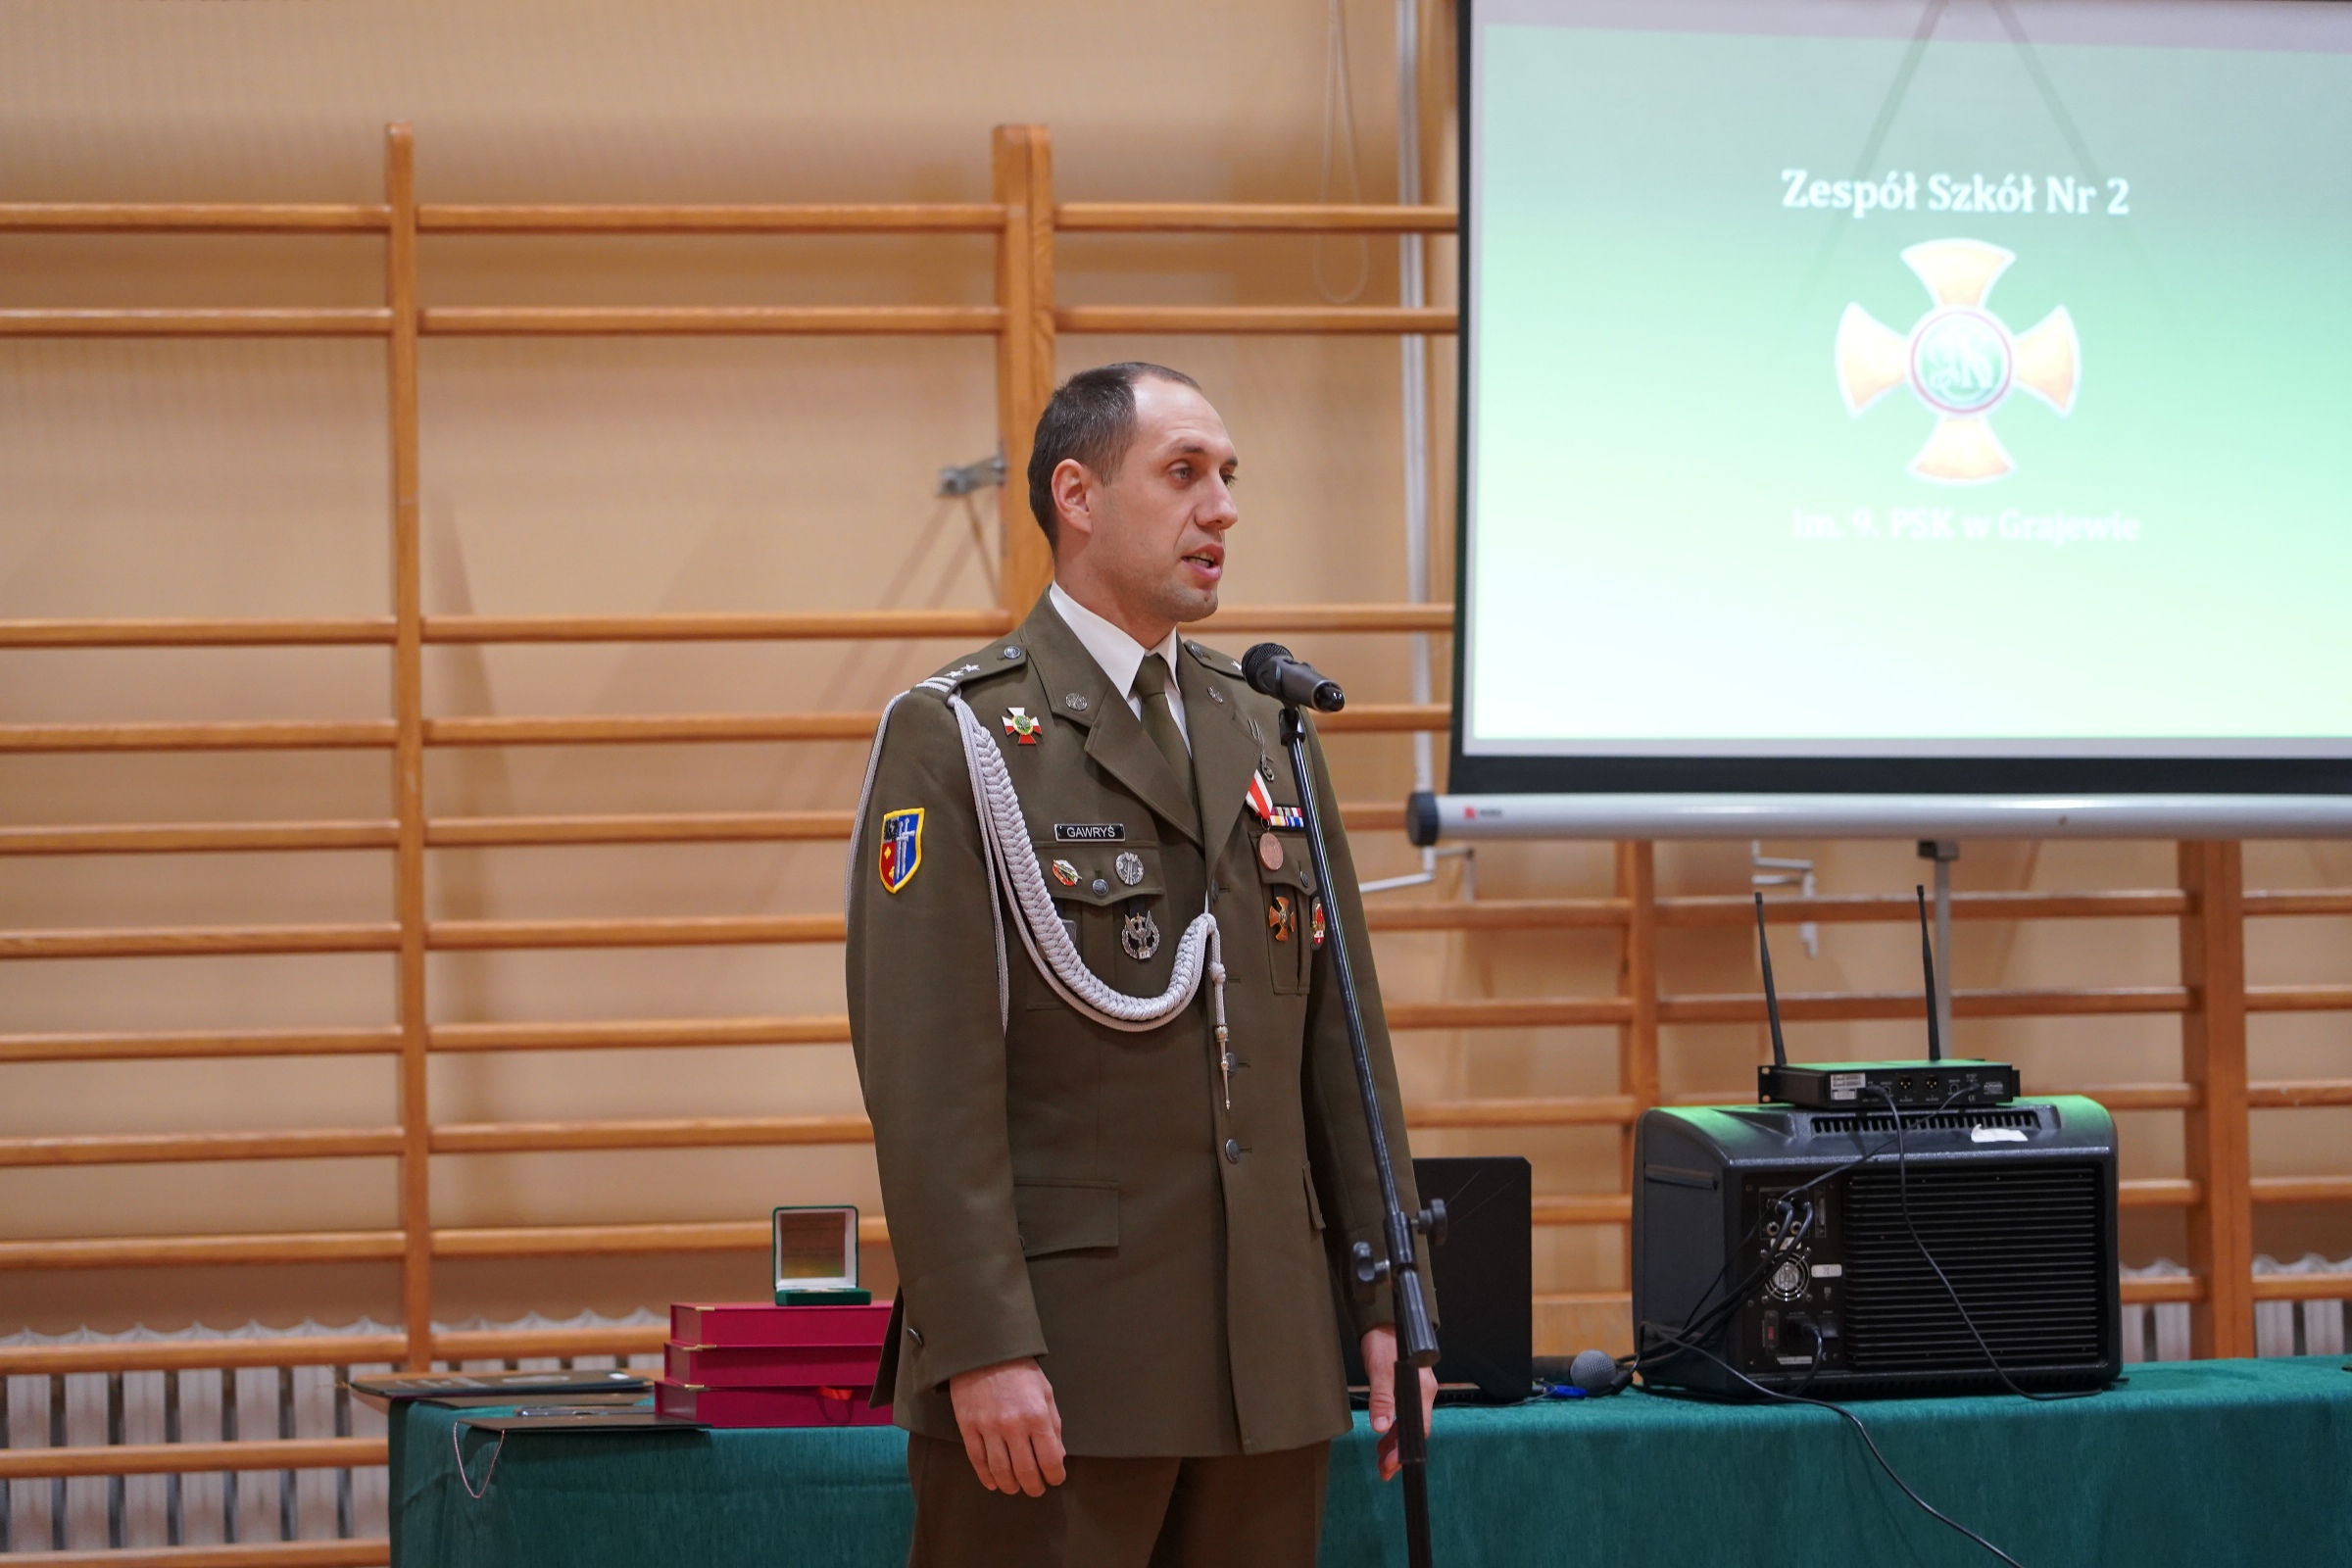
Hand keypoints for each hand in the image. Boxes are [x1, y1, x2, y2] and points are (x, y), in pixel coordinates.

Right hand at [947, 1357, 1066, 1496]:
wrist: (984, 1350)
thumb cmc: (1019, 1370)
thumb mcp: (1045, 1392)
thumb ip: (1053, 1425)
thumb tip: (1057, 1455)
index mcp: (1037, 1415)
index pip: (1050, 1459)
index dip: (1054, 1476)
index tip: (1055, 1479)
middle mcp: (1013, 1425)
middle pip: (1025, 1470)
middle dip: (1033, 1486)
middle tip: (1036, 1489)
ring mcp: (988, 1427)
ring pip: (1000, 1470)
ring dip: (1010, 1485)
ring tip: (1016, 1488)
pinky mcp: (968, 1427)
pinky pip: (978, 1460)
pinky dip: (986, 1477)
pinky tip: (994, 1483)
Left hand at [1360, 1326, 1436, 1482]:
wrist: (1384, 1320)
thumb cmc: (1384, 1342)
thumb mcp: (1380, 1370)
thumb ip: (1382, 1398)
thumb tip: (1382, 1426)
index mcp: (1422, 1391)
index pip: (1418, 1430)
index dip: (1404, 1450)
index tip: (1391, 1464)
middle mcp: (1423, 1393)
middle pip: (1414, 1431)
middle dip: (1399, 1452)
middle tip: (1384, 1470)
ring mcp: (1416, 1390)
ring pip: (1408, 1424)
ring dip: (1395, 1443)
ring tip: (1381, 1460)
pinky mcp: (1406, 1387)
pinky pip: (1404, 1414)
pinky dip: (1393, 1429)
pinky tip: (1383, 1437)